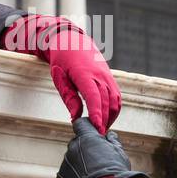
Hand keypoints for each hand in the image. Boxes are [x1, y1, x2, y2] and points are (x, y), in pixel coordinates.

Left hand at [3, 15, 121, 133]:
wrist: (73, 40)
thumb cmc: (62, 59)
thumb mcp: (59, 77)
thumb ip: (69, 97)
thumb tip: (76, 117)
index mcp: (84, 73)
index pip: (94, 96)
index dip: (96, 113)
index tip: (96, 127)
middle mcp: (99, 75)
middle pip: (106, 102)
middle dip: (103, 120)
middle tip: (98, 137)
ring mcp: (107, 76)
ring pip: (115, 100)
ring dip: (111, 117)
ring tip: (102, 130)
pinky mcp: (110, 78)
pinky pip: (117, 96)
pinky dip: (115, 109)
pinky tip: (107, 119)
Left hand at [55, 119, 162, 177]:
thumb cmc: (115, 174)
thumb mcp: (120, 154)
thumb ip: (113, 142)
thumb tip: (110, 135)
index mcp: (86, 138)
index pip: (80, 123)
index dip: (87, 127)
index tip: (93, 133)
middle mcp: (72, 148)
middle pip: (76, 143)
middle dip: (85, 148)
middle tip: (97, 160)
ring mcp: (64, 164)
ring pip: (72, 160)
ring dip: (80, 165)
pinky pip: (67, 176)